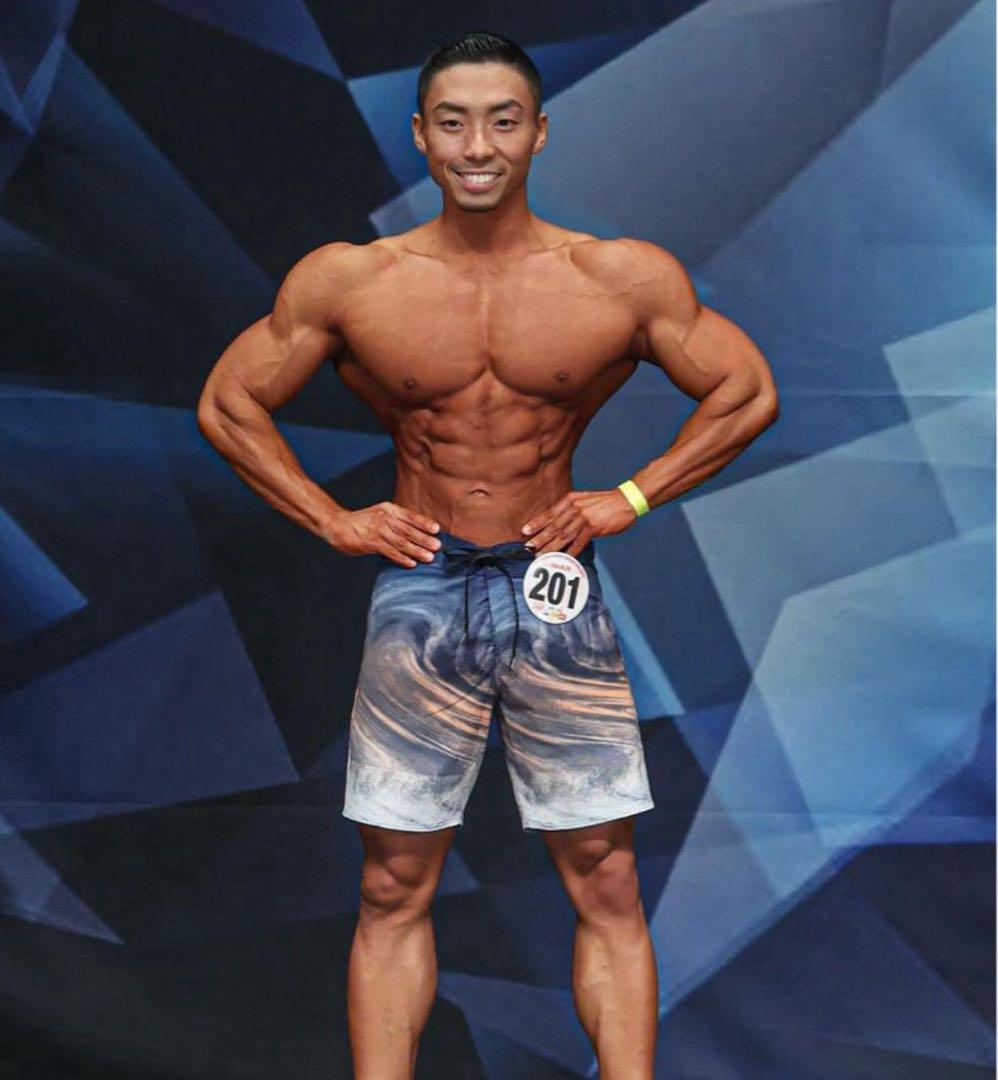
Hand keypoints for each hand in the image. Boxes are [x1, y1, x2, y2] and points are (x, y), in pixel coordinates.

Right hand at [324, 502, 441, 566]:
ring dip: (416, 550)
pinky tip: (411, 563)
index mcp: (389, 509)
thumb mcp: (380, 514)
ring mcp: (378, 531)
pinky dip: (401, 558)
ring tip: (429, 557)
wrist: (337, 524)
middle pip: (408, 530)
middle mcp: (385, 518)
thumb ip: (396, 521)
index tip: (437, 529)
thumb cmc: (362, 522)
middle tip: (437, 546)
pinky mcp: (371, 543)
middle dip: (424, 539)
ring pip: (401, 542)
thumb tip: (417, 533)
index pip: (410, 516)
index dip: (424, 523)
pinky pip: (390, 552)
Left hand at [521, 489, 639, 556]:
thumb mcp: (585, 499)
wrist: (626, 500)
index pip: (550, 513)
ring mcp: (584, 518)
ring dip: (551, 547)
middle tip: (527, 547)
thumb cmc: (606, 502)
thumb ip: (571, 509)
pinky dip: (570, 552)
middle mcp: (574, 508)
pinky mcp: (594, 527)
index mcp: (571, 500)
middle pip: (553, 526)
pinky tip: (563, 558)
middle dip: (539, 537)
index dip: (537, 523)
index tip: (525, 531)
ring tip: (540, 555)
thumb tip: (558, 523)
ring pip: (563, 535)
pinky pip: (579, 542)